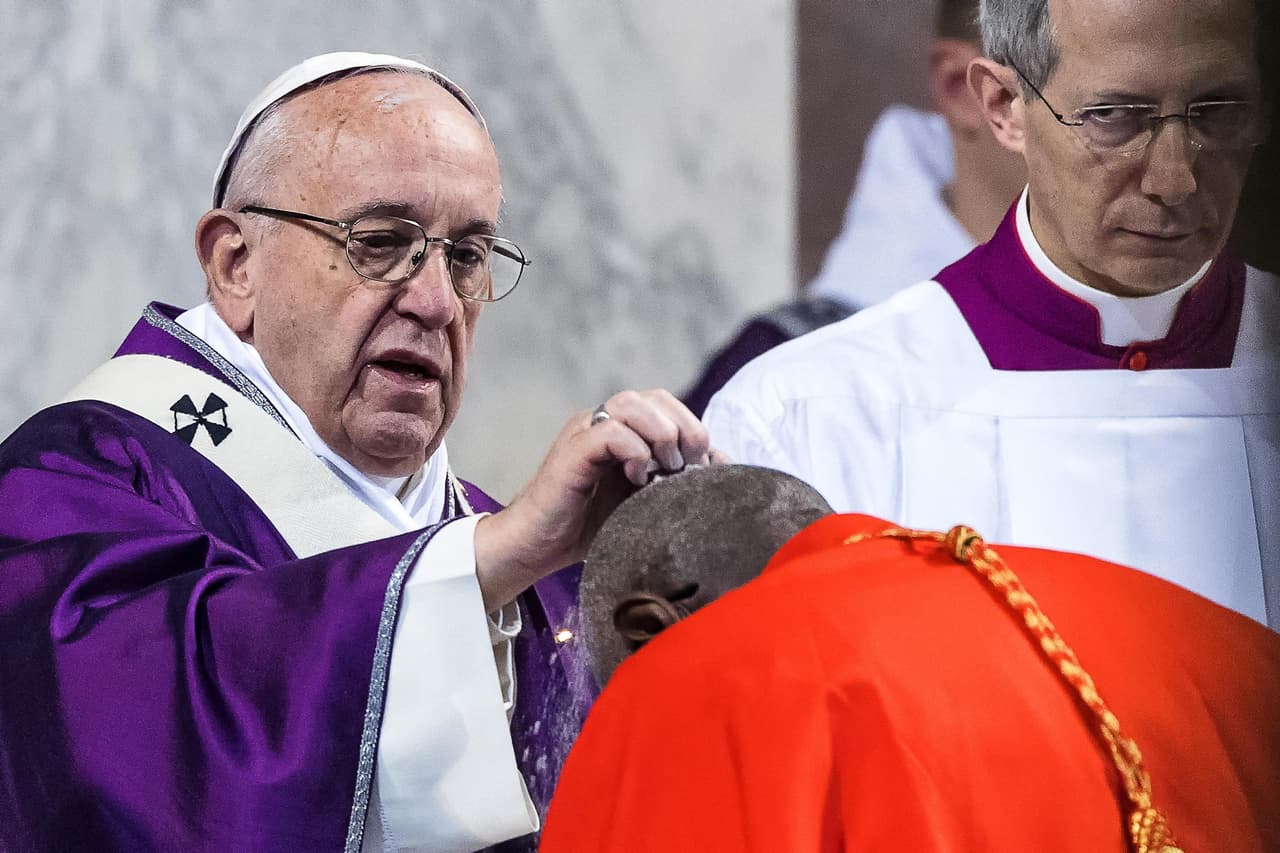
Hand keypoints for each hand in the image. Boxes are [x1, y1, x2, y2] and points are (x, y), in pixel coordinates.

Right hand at [474, 390, 729, 609]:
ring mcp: (583, 435)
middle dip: (683, 424)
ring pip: (629, 404)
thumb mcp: (645, 502)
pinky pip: (608, 432)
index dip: (692, 424)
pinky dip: (633, 449)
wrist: (537, 549)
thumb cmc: (589, 529)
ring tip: (667, 467)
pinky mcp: (570, 454)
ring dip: (660, 431)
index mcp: (621, 431)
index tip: (706, 463)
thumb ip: (677, 481)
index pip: (665, 404)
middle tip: (692, 461)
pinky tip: (639, 476)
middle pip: (652, 396)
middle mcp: (600, 424)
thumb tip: (723, 464)